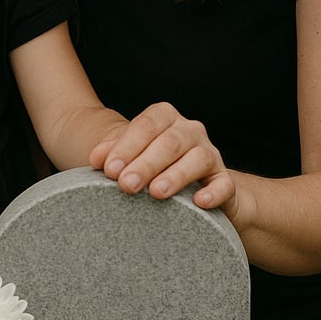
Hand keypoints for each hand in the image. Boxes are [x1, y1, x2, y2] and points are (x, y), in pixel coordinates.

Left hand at [89, 101, 234, 208]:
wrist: (190, 186)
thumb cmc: (152, 166)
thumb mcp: (131, 155)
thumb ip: (113, 153)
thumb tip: (96, 159)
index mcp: (164, 117)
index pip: (146, 125)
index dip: (127, 146)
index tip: (109, 169)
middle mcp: (189, 130)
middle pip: (169, 142)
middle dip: (146, 163)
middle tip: (126, 185)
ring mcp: (210, 152)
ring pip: (198, 158)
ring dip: (176, 175)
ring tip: (156, 192)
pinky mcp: (224, 179)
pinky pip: (224, 183)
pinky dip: (214, 192)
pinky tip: (199, 202)